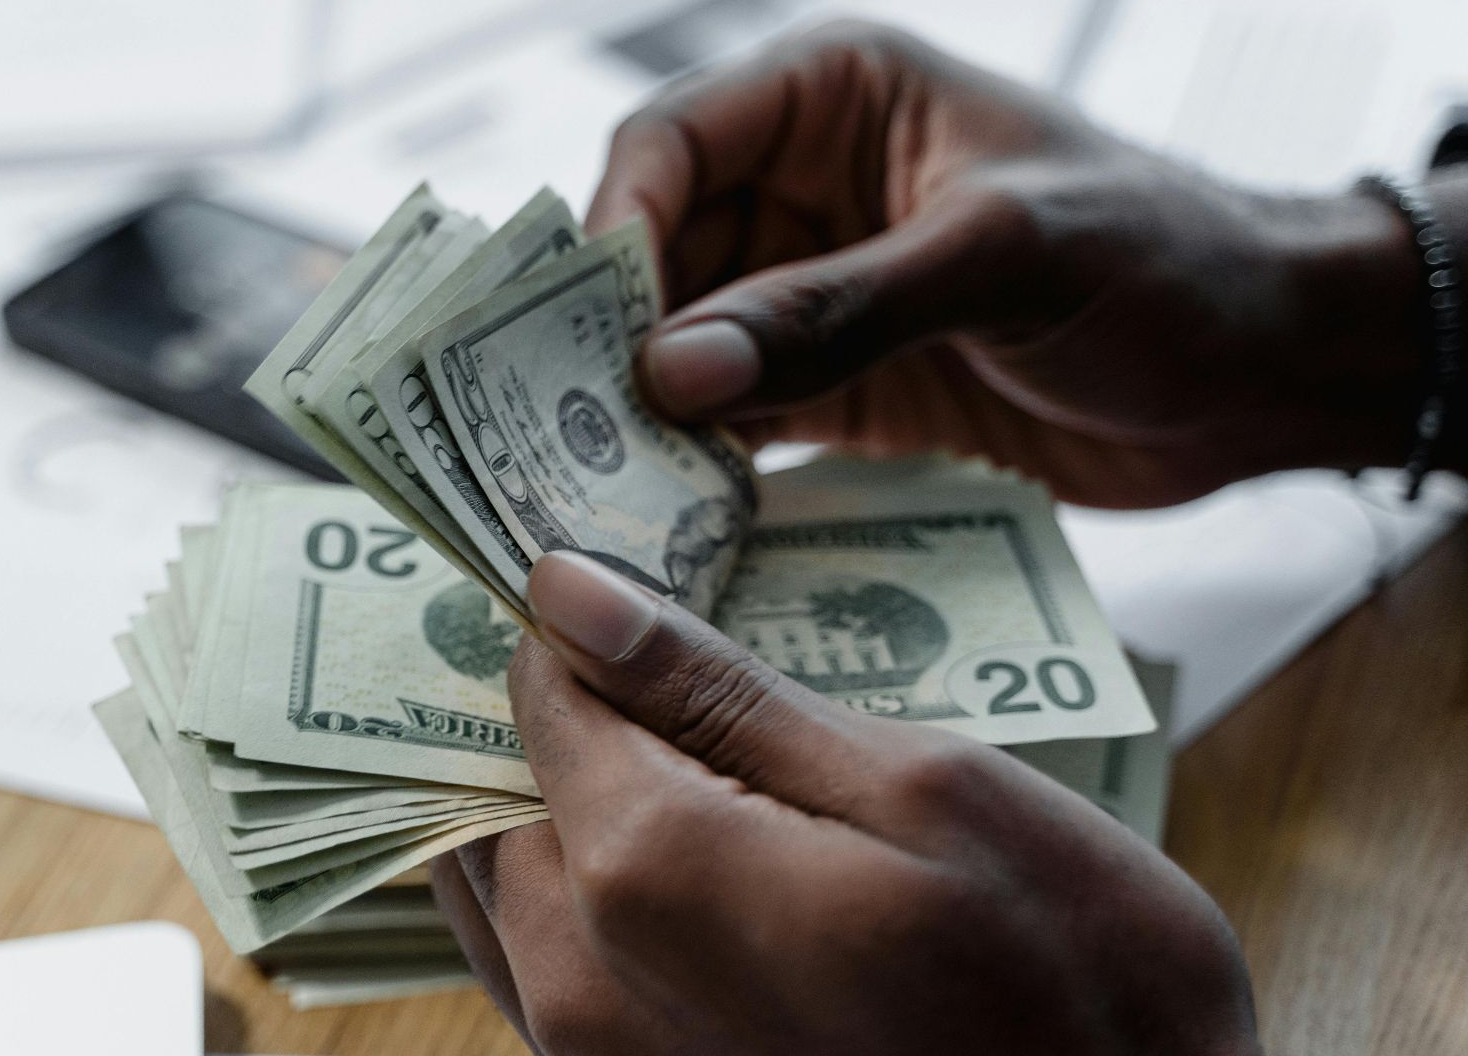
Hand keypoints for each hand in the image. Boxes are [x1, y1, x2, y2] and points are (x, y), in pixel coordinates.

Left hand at [433, 552, 1259, 1055]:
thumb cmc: (1074, 985)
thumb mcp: (926, 789)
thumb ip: (718, 689)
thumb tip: (566, 591)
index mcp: (647, 868)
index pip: (541, 693)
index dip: (582, 627)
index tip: (638, 587)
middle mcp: (579, 980)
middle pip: (498, 793)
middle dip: (561, 719)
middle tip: (661, 672)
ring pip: (508, 888)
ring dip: (562, 809)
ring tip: (680, 764)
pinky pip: (545, 972)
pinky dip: (583, 895)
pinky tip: (691, 867)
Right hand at [590, 20, 1453, 506]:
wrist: (1265, 372)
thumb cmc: (1165, 261)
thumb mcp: (1002, 260)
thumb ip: (834, 309)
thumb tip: (667, 369)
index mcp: (838, 98)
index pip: (674, 142)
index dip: (617, 228)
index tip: (588, 333)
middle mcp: (806, 189)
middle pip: (659, 253)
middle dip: (610, 338)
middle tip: (561, 433)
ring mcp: (817, 293)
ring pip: (684, 343)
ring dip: (645, 412)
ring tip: (603, 489)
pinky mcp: (840, 385)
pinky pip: (737, 415)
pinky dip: (701, 459)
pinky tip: (674, 511)